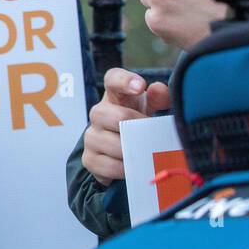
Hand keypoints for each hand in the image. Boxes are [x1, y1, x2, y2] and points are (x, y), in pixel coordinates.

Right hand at [81, 68, 170, 186]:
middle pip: (111, 115)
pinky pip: (108, 165)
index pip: (112, 79)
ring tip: (146, 153)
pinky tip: (133, 167)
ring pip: (111, 143)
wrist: (122, 153)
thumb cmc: (139, 125)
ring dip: (132, 150)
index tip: (141, 86)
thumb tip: (158, 89)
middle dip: (135, 126)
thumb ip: (158, 98)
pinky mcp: (89, 159)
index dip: (124, 80)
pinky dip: (125, 169)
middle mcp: (99, 114)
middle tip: (152, 134)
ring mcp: (91, 136)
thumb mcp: (151, 110)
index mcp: (115, 96)